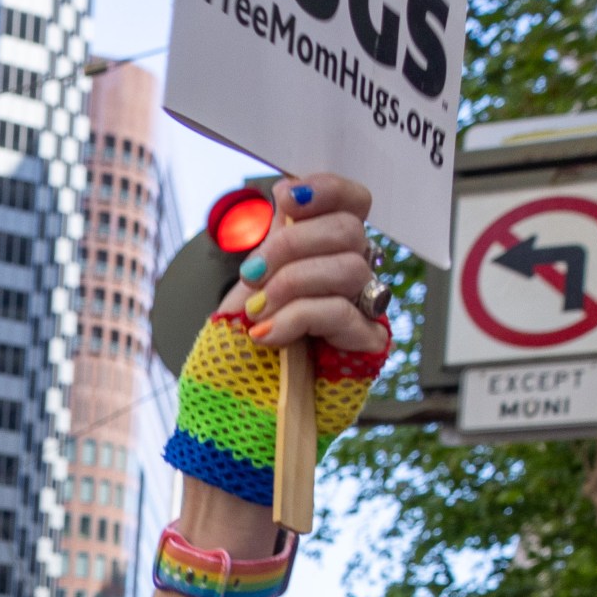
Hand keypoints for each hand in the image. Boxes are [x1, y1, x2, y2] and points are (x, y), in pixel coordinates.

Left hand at [227, 171, 386, 361]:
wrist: (231, 406)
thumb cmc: (241, 345)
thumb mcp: (250, 282)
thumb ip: (276, 239)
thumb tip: (288, 191)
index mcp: (326, 251)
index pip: (353, 203)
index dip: (327, 190)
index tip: (286, 198)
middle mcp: (350, 273)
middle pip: (349, 231)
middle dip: (292, 244)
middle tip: (252, 272)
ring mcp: (362, 308)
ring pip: (349, 268)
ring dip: (292, 284)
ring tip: (257, 310)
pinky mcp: (366, 344)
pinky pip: (342, 312)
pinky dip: (297, 317)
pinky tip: (266, 333)